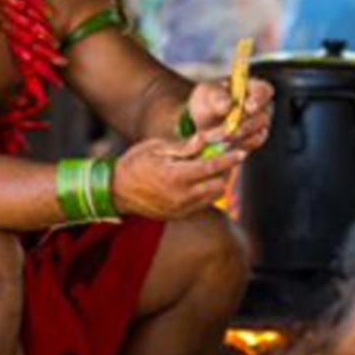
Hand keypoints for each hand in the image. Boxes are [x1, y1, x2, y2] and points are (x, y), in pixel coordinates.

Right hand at [111, 135, 246, 219]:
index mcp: (175, 176)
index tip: (240, 152)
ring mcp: (181, 208)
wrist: (115, 191)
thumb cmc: (134, 163)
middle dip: (225, 171)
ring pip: (214, 196)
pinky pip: (203, 204)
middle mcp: (181, 196)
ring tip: (213, 170)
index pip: (211, 167)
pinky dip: (207, 192)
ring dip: (217, 182)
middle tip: (225, 158)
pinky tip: (201, 181)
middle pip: (218, 184)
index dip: (228, 159)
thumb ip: (183, 146)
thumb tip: (205, 139)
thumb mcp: (156, 148)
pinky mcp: (179, 215)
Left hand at [186, 78, 274, 151]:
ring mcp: (259, 124)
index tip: (247, 107)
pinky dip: (235, 145)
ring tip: (212, 137)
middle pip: (261, 117)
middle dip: (241, 125)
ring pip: (256, 134)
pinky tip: (219, 144)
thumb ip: (217, 99)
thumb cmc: (207, 102)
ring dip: (234, 137)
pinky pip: (250, 145)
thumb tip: (227, 105)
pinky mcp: (254, 140)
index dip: (258, 99)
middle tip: (223, 130)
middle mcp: (261, 106)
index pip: (264, 91)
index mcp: (252, 88)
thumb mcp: (207, 95)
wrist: (200, 122)